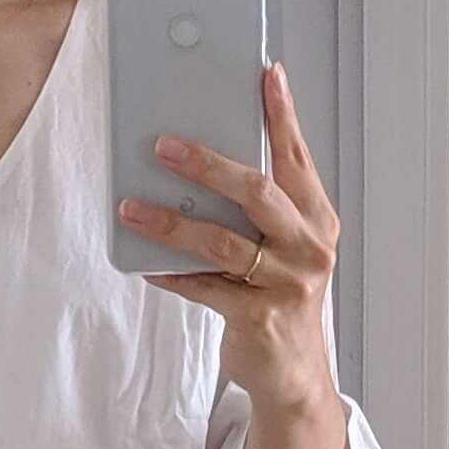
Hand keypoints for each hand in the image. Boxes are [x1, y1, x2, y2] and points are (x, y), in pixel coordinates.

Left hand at [118, 62, 341, 414]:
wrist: (293, 372)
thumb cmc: (279, 296)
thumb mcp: (282, 245)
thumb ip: (258, 208)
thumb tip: (198, 160)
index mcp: (317, 219)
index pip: (296, 157)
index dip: (281, 115)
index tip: (267, 75)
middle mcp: (309, 247)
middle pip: (259, 192)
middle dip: (209, 164)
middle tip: (164, 145)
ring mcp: (287, 283)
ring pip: (223, 242)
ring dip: (172, 222)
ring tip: (131, 206)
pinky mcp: (258, 316)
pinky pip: (204, 287)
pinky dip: (171, 273)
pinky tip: (143, 263)